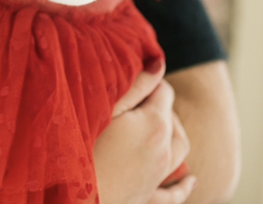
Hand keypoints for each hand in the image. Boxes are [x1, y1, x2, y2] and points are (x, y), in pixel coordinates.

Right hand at [94, 61, 196, 202]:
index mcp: (154, 124)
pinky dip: (184, 185)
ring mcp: (158, 177)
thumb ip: (135, 85)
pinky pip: (174, 193)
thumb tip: (159, 64)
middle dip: (160, 104)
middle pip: (173, 118)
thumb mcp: (104, 108)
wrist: (71, 196)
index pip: (164, 91)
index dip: (150, 80)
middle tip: (138, 96)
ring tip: (162, 124)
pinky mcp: (148, 199)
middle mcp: (164, 150)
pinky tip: (190, 181)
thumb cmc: (80, 148)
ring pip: (180, 150)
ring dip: (174, 133)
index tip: (132, 78)